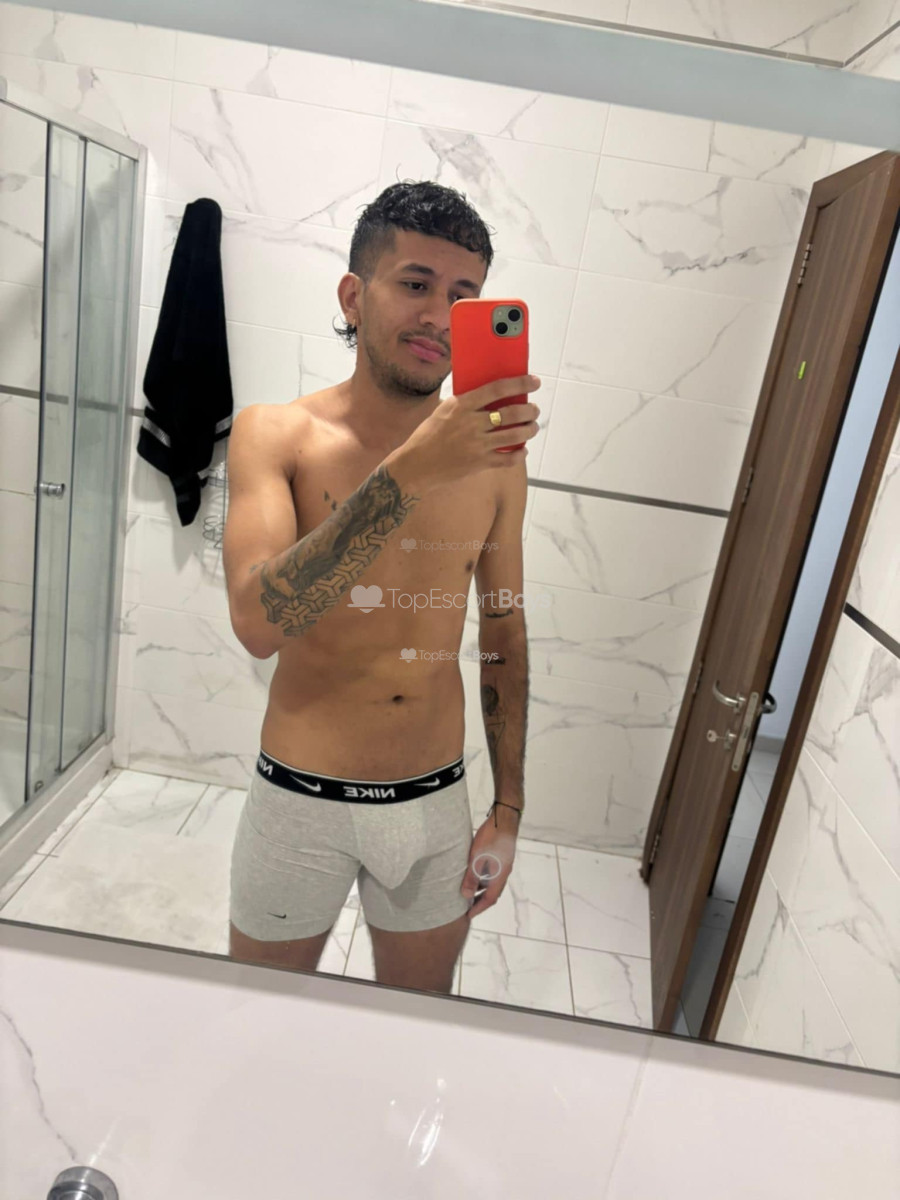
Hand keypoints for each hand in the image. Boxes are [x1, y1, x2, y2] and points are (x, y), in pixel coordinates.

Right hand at [385, 374, 541, 494]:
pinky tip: (522, 450)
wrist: (416, 465)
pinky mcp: (480, 463)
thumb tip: (487, 394)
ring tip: (532, 427)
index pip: (497, 389)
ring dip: (530, 430)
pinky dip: (519, 454)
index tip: (534, 381)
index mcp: (462, 405)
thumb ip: (465, 403)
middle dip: (530, 410)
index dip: (520, 383)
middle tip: (534, 409)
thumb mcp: (443, 410)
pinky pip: (508, 459)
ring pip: (515, 435)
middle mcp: (472, 423)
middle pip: (512, 413)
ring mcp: (478, 444)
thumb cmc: (427, 436)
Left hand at [460, 810, 519, 918]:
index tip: (468, 915)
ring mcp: (503, 865)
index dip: (479, 908)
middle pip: (492, 893)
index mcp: (500, 876)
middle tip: (468, 908)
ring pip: (492, 883)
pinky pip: (492, 874)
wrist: (505, 818)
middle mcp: (503, 873)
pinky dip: (483, 879)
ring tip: (468, 892)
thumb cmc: (492, 837)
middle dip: (480, 902)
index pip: (490, 899)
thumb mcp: (477, 858)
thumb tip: (466, 895)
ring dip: (481, 890)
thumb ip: (472, 877)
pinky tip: (473, 874)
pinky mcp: (501, 857)